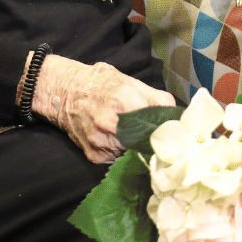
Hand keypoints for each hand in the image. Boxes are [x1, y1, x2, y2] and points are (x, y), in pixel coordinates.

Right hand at [30, 55, 174, 162]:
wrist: (65, 93)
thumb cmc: (101, 84)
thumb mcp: (130, 81)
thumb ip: (155, 97)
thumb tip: (176, 113)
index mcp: (125, 99)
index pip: (156, 122)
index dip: (165, 127)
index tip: (170, 130)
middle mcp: (112, 123)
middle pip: (146, 142)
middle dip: (153, 141)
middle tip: (158, 138)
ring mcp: (101, 141)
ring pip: (133, 154)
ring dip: (138, 149)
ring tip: (137, 139)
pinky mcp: (94, 155)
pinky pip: (118, 160)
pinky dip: (123, 154)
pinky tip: (120, 142)